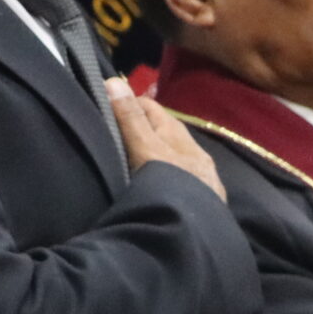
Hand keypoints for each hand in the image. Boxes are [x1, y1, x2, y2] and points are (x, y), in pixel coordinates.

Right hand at [107, 78, 225, 202]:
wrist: (197, 233)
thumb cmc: (170, 186)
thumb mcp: (145, 150)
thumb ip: (130, 120)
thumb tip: (114, 81)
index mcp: (180, 139)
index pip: (153, 110)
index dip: (131, 104)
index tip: (107, 108)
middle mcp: (196, 155)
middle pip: (167, 134)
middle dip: (145, 131)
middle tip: (115, 136)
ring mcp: (203, 181)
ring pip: (177, 159)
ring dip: (158, 158)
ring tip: (135, 165)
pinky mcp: (206, 204)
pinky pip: (183, 183)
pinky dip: (169, 180)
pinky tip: (161, 191)